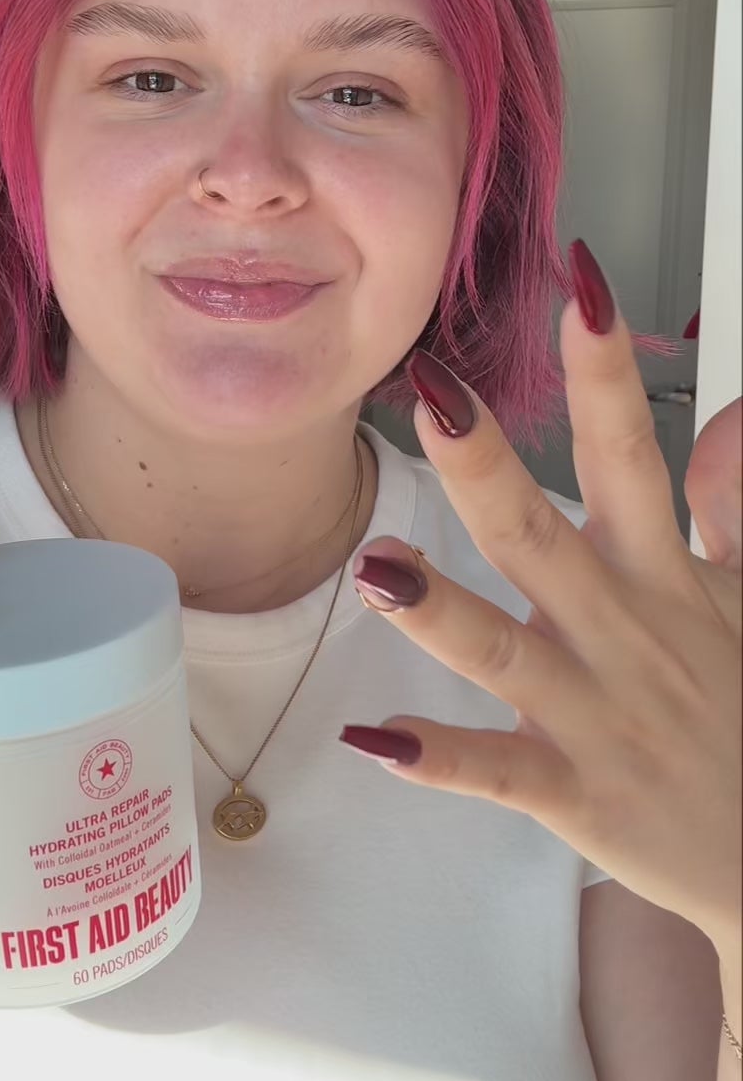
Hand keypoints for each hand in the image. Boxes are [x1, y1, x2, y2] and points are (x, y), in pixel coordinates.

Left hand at [343, 241, 741, 957]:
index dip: (606, 372)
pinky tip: (373, 737)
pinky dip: (438, 758)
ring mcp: (595, 717)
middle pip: (543, 535)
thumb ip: (730, 500)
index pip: (633, 453)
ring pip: (505, 653)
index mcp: (661, 576)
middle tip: (432, 393)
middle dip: (487, 466)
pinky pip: (498, 773)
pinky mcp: (576, 797)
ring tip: (375, 568)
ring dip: (440, 610)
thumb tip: (733, 412)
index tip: (580, 284)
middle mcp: (623, 633)